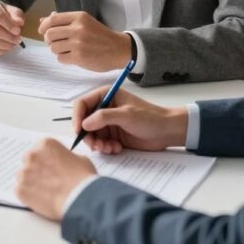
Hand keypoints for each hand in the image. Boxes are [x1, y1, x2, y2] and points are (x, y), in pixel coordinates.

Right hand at [0, 0, 25, 54]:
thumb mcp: (9, 9)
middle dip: (9, 37)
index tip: (18, 31)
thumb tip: (19, 22)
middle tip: (18, 40)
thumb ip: (16, 15)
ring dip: (6, 45)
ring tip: (13, 44)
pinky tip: (6, 48)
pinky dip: (0, 51)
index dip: (9, 25)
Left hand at [15, 138, 96, 220]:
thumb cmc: (82, 179)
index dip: (46, 159)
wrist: (80, 199)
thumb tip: (63, 162)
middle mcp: (32, 155)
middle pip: (29, 161)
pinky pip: (20, 191)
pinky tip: (41, 199)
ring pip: (23, 176)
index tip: (50, 166)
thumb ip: (65, 157)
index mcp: (45, 144)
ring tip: (46, 192)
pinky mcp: (20, 189)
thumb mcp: (80, 159)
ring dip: (31, 182)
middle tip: (48, 180)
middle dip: (36, 169)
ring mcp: (24, 172)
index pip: (40, 149)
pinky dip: (28, 196)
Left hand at [38, 11, 130, 71]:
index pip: (53, 19)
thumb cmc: (100, 35)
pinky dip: (63, 58)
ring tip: (66, 49)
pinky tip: (72, 56)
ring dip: (56, 50)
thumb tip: (43, 20)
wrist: (118, 49)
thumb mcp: (84, 22)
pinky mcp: (79, 57)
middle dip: (48, 40)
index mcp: (79, 17)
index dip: (44, 26)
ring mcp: (78, 43)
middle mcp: (78, 29)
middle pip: (49, 34)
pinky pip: (60, 58)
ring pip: (53, 47)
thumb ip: (64, 20)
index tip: (42, 31)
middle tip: (54, 42)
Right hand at [72, 86, 188, 152]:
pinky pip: (101, 143)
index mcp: (106, 95)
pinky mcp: (113, 135)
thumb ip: (103, 117)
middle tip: (96, 146)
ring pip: (92, 135)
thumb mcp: (126, 115)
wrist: (167, 131)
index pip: (82, 104)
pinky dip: (106, 148)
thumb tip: (84, 124)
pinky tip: (117, 148)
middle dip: (88, 135)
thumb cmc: (150, 118)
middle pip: (84, 122)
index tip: (79, 131)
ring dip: (98, 144)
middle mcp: (104, 108)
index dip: (77, 117)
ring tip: (110, 148)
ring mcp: (108, 123)